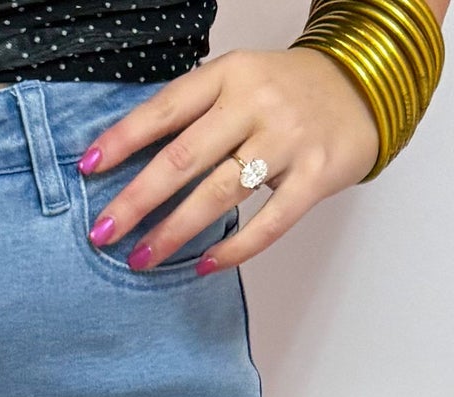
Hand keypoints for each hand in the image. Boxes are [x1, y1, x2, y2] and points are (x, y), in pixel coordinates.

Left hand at [78, 48, 378, 274]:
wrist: (365, 87)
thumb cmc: (286, 93)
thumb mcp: (238, 82)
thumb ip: (194, 114)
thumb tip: (133, 163)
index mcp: (229, 74)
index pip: (165, 109)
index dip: (123, 140)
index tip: (88, 170)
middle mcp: (255, 103)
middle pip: (183, 157)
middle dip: (137, 200)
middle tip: (103, 232)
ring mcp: (287, 140)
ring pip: (219, 192)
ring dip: (174, 231)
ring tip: (141, 258)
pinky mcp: (315, 175)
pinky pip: (269, 221)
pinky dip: (234, 248)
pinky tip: (203, 265)